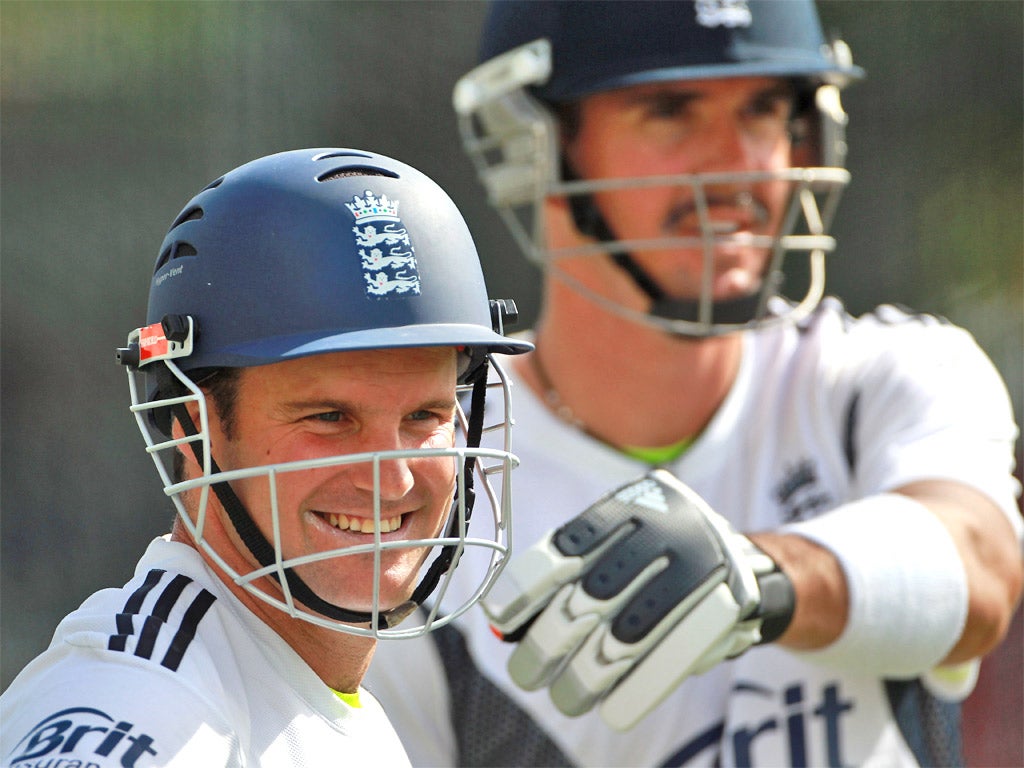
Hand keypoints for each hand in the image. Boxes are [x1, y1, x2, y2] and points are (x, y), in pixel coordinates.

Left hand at [483, 470, 794, 730]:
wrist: (743, 562)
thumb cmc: (652, 561)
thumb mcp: (614, 547)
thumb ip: (565, 577)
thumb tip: (504, 629)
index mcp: (625, 509)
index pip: (561, 552)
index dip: (525, 590)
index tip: (499, 620)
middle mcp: (660, 534)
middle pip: (585, 602)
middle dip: (546, 647)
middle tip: (524, 675)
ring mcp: (694, 570)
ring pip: (622, 640)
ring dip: (583, 680)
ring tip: (565, 699)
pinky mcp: (722, 609)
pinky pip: (667, 662)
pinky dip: (634, 693)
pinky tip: (612, 710)